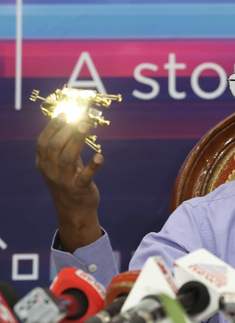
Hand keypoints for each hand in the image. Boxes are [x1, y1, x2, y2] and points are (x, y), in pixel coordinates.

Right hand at [35, 113, 102, 251]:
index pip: (43, 142)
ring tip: (85, 126)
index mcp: (44, 164)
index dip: (52, 127)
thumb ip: (64, 148)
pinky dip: (93, 166)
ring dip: (77, 140)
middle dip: (67, 130)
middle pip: (55, 147)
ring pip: (68, 157)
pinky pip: (85, 176)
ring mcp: (64, 181)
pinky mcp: (79, 189)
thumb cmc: (68, 182)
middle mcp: (51, 172)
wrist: (74, 212)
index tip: (63, 114)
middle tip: (80, 117)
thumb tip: (74, 123)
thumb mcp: (61, 166)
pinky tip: (100, 156)